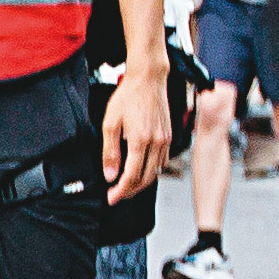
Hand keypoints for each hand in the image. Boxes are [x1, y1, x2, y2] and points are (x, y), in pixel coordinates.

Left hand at [99, 58, 177, 203]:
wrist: (148, 80)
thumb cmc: (128, 97)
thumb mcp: (110, 123)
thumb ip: (110, 151)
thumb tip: (110, 175)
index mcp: (140, 141)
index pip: (131, 176)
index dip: (120, 191)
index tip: (111, 198)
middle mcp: (156, 143)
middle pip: (145, 179)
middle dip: (130, 191)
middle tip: (116, 195)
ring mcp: (165, 140)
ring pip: (155, 172)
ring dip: (141, 183)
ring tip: (126, 185)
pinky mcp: (169, 136)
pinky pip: (162, 161)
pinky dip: (151, 170)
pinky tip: (140, 169)